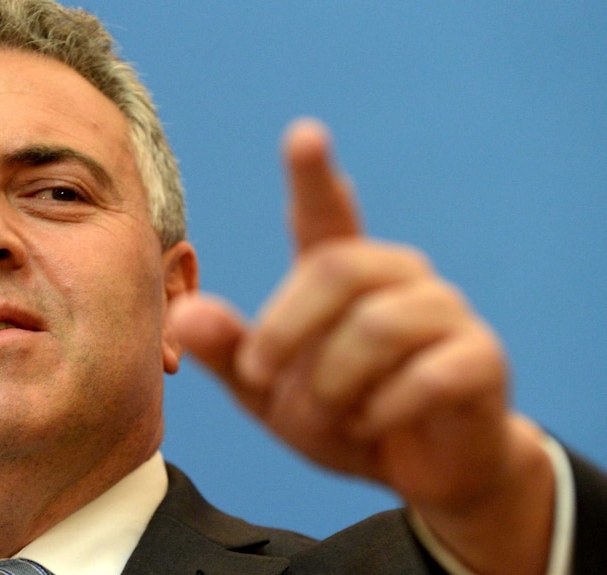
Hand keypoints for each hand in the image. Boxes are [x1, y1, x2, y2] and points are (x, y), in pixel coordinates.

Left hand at [170, 119, 553, 572]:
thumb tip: (183, 314)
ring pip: (376, 326)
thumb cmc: (342, 418)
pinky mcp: (481, 358)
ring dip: (335, 386)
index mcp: (344, 276)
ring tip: (336, 416)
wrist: (420, 469)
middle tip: (261, 378)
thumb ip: (231, 354)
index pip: (326, 215)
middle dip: (286, 329)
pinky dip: (384, 413)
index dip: (313, 177)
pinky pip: (425, 378)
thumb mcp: (271, 393)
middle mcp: (398, 277)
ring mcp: (445, 313)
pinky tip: (377, 425)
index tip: (303, 135)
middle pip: (335, 268)